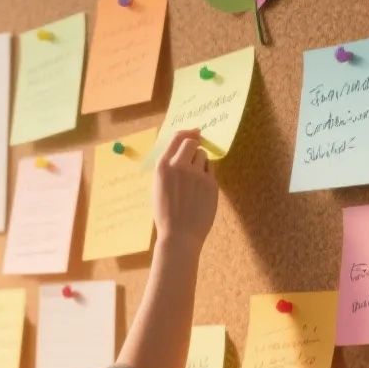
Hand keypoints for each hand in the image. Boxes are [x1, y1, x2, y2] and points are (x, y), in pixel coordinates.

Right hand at [152, 129, 217, 250]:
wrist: (179, 235)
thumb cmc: (165, 214)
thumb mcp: (157, 186)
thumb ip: (167, 168)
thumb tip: (178, 152)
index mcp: (163, 166)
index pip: (177, 138)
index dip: (187, 133)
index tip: (195, 132)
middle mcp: (179, 166)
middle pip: (192, 142)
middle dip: (194, 146)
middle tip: (195, 154)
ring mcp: (197, 174)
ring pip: (203, 156)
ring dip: (200, 162)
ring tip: (194, 180)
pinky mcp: (211, 183)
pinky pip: (210, 170)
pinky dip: (207, 175)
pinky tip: (200, 190)